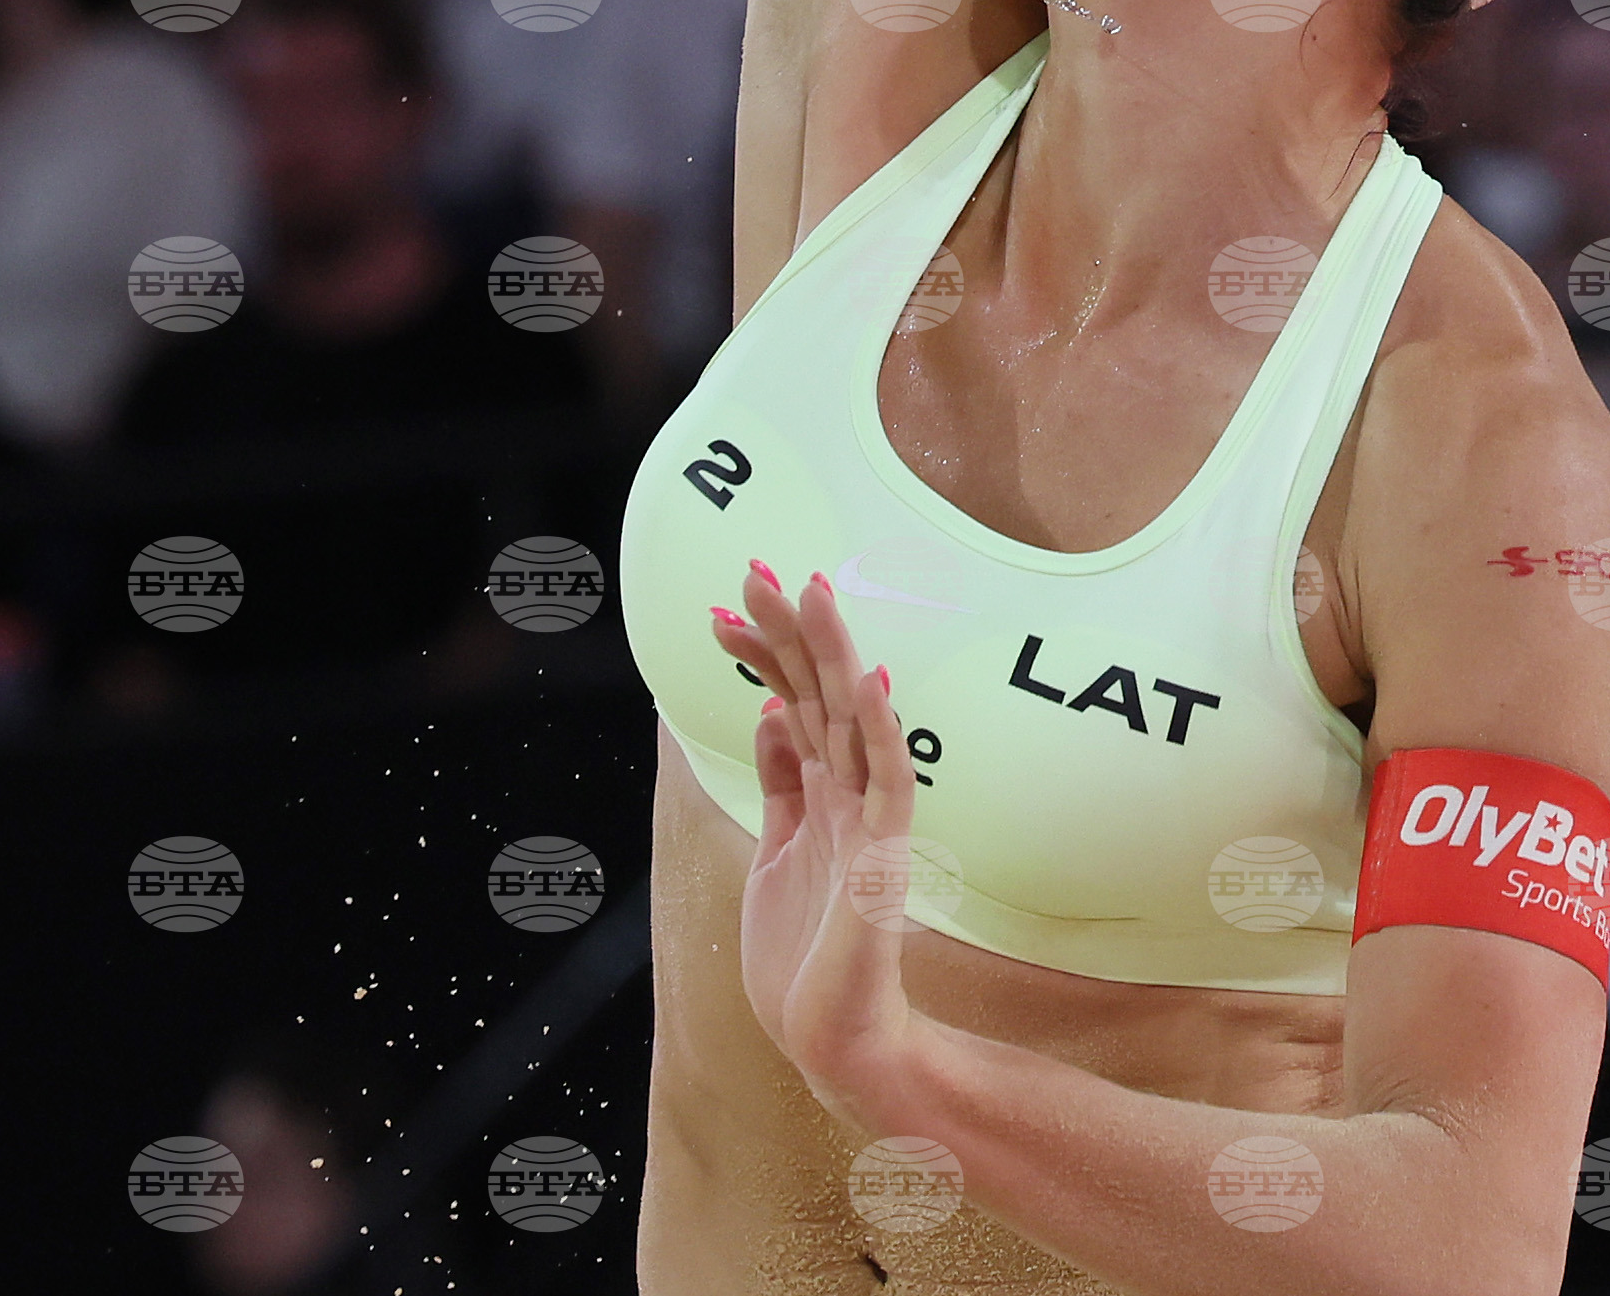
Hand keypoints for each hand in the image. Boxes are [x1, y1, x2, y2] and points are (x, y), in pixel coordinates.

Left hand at [710, 564, 927, 1131]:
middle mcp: (845, 794)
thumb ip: (782, 785)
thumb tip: (771, 712)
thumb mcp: (776, 854)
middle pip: (817, 694)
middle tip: (753, 567)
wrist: (836, 1042)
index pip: (788, 702)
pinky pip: (887, 782)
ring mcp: (868, 821)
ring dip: (830, 655)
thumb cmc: (805, 956)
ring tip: (810, 590)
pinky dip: (878, 731)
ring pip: (850, 720)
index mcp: (817, 794)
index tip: (721, 609)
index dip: (759, 655)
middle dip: (786, 632)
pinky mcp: (883, 857)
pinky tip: (866, 683)